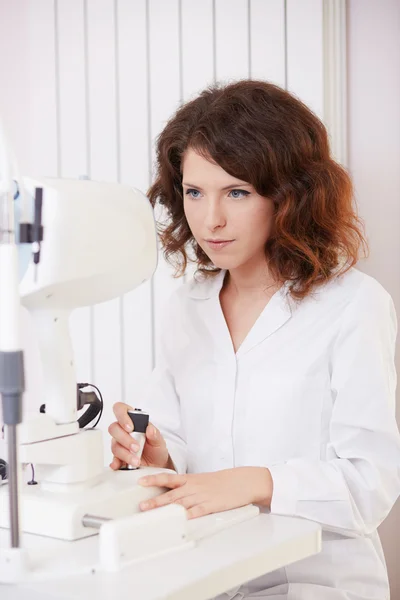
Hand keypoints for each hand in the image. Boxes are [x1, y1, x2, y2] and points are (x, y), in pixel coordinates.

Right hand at [108, 402, 170, 469]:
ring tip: (136, 460)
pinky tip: (120, 464)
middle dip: (125, 439)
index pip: (121, 409)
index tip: (130, 427)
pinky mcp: (118, 457)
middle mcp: (123, 431)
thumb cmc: (156, 448)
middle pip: (114, 428)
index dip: (122, 416)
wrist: (157, 465)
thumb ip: (155, 434)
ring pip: (114, 445)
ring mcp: (119, 444)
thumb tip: (150, 428)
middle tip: (136, 447)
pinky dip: (116, 462)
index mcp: (133, 421)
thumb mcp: (159, 440)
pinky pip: (113, 458)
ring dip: (125, 453)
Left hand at [138, 467, 272, 518]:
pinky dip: (189, 515)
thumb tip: (173, 494)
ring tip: (153, 515)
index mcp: (191, 479)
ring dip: (166, 509)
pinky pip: (198, 511)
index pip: (169, 478)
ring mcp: (202, 496)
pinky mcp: (212, 505)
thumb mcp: (202, 480)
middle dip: (156, 500)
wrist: (242, 481)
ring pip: (181, 503)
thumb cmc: (223, 481)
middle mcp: (194, 487)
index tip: (140, 482)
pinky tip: (180, 519)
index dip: (154, 480)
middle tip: (142, 505)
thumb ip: (187, 486)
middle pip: (171, 494)